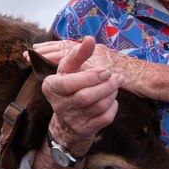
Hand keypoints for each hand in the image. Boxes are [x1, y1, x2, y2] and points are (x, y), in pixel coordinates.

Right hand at [38, 37, 123, 156]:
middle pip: (86, 97)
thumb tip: (89, 39)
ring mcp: (71, 120)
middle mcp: (58, 105)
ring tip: (115, 85)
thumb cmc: (69, 85)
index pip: (68, 84)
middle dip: (106, 86)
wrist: (67, 118)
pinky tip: (112, 100)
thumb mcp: (69, 69)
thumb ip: (78, 53)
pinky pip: (105, 118)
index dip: (89, 77)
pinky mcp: (84, 130)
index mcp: (51, 87)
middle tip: (117, 77)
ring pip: (98, 106)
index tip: (105, 71)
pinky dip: (113, 107)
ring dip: (111, 94)